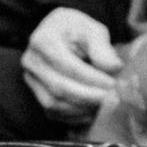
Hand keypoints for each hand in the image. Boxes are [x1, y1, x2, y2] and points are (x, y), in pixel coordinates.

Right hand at [21, 7, 122, 122]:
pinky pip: (54, 113)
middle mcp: (31, 62)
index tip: (113, 84)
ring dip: (83, 109)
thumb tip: (114, 68)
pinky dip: (75, 116)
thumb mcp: (92, 30)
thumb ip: (102, 47)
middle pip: (59, 88)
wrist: (59, 34)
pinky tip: (94, 111)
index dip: (91, 78)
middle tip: (112, 99)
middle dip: (89, 97)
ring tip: (105, 105)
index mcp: (42, 40)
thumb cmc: (77, 30)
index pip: (67, 66)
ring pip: (54, 105)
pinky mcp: (36, 95)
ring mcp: (31, 81)